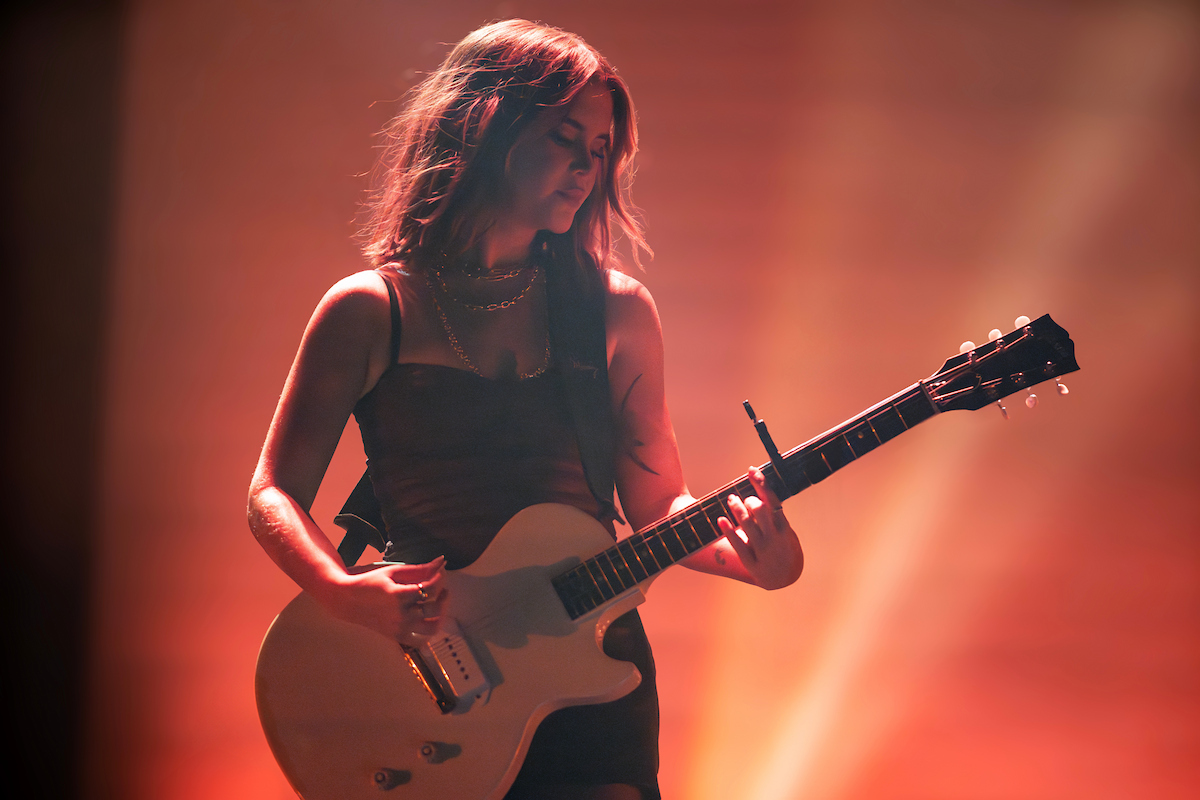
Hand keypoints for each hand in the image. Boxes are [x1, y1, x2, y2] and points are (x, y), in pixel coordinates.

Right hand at [321, 556, 448, 643]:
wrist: (348, 600)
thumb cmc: (369, 582)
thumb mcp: (393, 571)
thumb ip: (419, 569)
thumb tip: (441, 561)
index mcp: (399, 596)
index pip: (431, 588)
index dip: (440, 578)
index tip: (440, 571)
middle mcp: (400, 615)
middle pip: (434, 608)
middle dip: (443, 594)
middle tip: (441, 586)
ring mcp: (399, 628)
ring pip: (432, 628)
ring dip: (441, 615)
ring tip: (438, 603)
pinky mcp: (396, 636)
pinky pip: (420, 640)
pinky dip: (429, 630)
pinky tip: (429, 618)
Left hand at [717, 467, 803, 589]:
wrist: (785, 579)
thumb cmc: (783, 548)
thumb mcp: (784, 530)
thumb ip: (773, 513)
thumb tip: (759, 490)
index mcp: (783, 527)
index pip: (772, 500)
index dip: (761, 483)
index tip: (751, 470)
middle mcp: (774, 538)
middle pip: (760, 511)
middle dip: (750, 500)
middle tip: (743, 498)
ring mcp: (763, 551)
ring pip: (747, 525)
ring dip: (737, 509)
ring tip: (731, 500)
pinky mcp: (752, 563)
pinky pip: (738, 545)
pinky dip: (728, 531)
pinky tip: (720, 520)